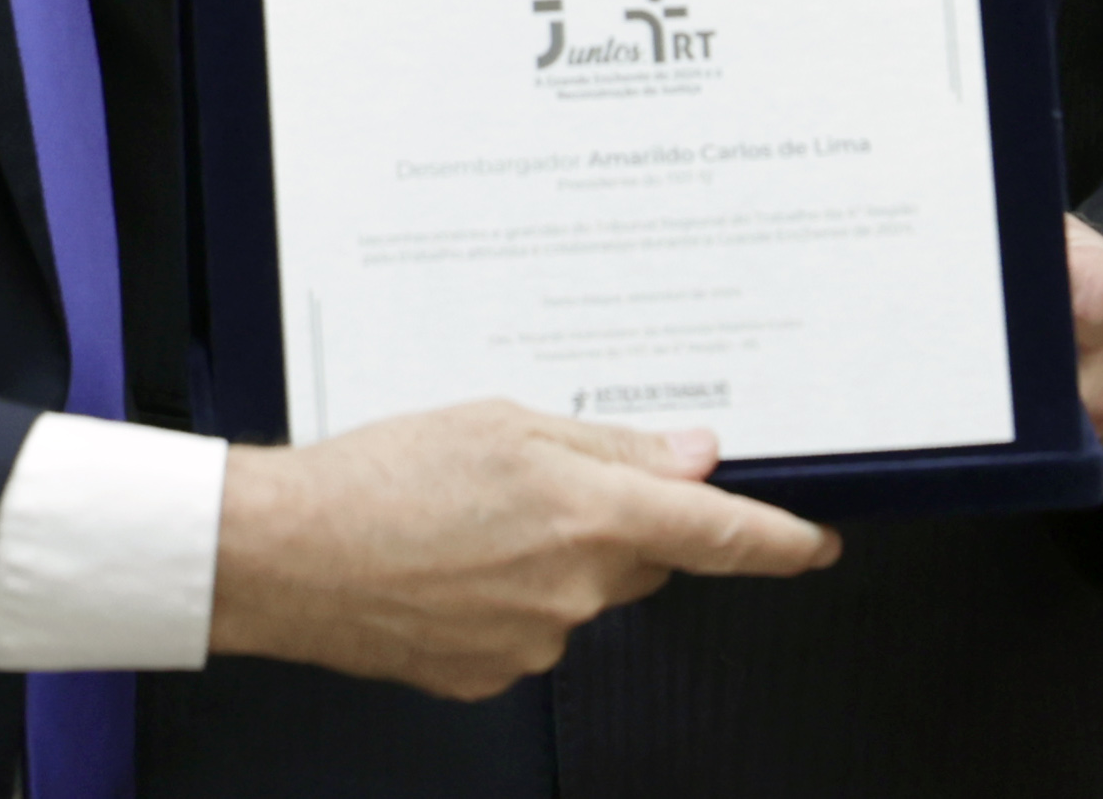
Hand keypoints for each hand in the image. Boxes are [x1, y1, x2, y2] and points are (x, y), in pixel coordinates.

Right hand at [207, 399, 840, 699]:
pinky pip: (529, 631)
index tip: (815, 543)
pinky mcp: (491, 677)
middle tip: (539, 486)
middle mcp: (575, 591)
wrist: (288, 555)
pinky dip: (505, 597)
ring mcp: (535, 644)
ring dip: (550, 558)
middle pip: (645, 559)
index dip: (780, 541)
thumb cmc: (377, 478)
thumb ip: (609, 445)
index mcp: (589, 517)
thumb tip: (688, 458)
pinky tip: (447, 564)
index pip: (722, 536)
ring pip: (581, 594)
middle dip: (617, 524)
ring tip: (465, 521)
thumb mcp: (502, 423)